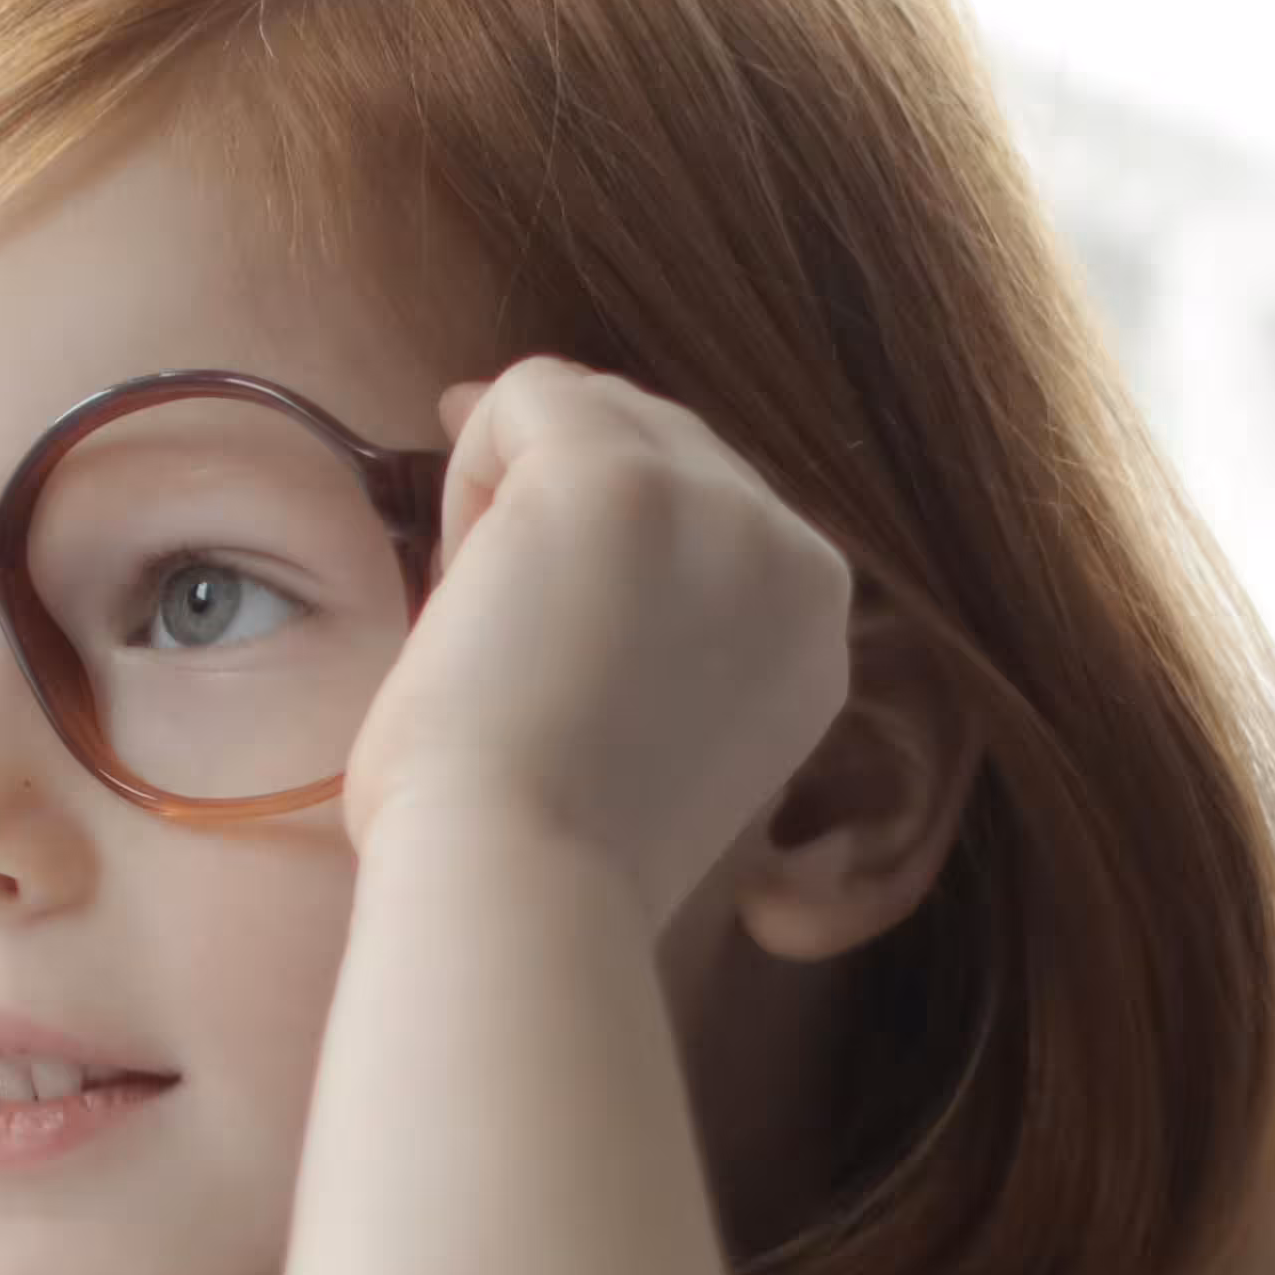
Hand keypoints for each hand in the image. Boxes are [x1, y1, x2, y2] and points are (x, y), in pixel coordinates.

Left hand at [332, 360, 851, 923]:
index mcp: (812, 634)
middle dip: (557, 496)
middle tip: (490, 612)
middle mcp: (794, 562)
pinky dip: (470, 468)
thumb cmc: (541, 843)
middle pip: (665, 441)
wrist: (520, 880)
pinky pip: (528, 395)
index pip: (711, 512)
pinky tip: (462, 573)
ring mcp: (721, 509)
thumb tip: (556, 529)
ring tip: (477, 604)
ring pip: (597, 408)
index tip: (527, 586)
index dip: (609, 527)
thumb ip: (654, 631)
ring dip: (510, 483)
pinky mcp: (624, 479)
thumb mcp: (648, 733)